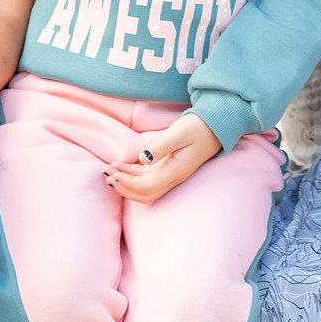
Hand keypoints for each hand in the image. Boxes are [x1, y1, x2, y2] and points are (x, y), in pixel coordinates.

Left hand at [105, 111, 221, 203]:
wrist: (214, 126)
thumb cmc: (198, 128)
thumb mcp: (180, 133)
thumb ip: (161, 146)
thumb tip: (143, 158)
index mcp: (175, 172)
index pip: (148, 188)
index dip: (128, 185)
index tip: (113, 174)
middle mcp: (172, 177)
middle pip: (144, 194)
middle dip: (124, 188)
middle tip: (106, 176)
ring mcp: (169, 174)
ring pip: (143, 187)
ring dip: (125, 181)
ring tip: (107, 170)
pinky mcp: (166, 167)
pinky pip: (146, 176)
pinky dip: (131, 173)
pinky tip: (118, 165)